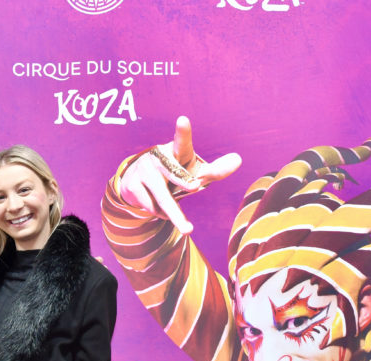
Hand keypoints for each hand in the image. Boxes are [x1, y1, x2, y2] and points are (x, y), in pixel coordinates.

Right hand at [119, 116, 240, 234]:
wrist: (137, 183)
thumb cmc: (174, 174)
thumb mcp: (194, 172)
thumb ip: (215, 170)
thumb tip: (238, 159)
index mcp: (177, 151)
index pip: (182, 142)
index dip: (183, 132)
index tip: (182, 119)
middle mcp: (159, 158)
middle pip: (176, 175)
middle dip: (184, 181)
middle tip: (195, 186)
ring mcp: (144, 170)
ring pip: (163, 198)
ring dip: (176, 216)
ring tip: (188, 229)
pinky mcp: (132, 185)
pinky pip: (152, 206)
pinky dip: (160, 213)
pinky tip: (160, 210)